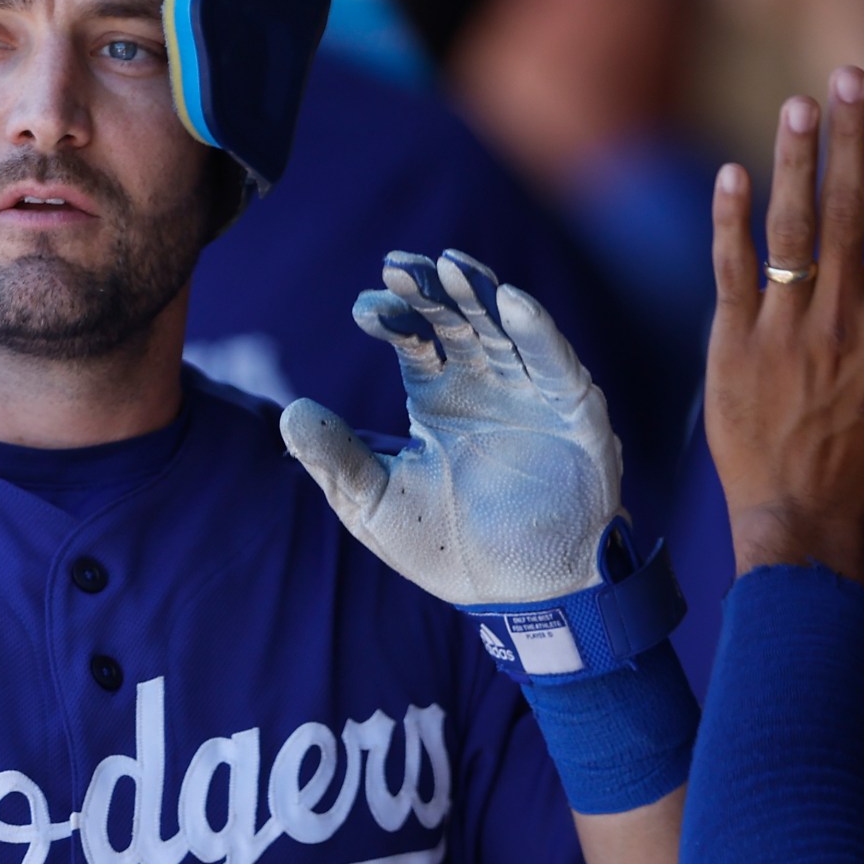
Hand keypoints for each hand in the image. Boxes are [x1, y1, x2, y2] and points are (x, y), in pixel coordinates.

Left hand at [281, 249, 623, 605]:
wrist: (520, 597)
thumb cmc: (447, 549)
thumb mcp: (376, 506)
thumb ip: (337, 461)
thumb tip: (289, 414)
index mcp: (438, 397)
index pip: (413, 338)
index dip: (392, 318)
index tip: (367, 309)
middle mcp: (485, 383)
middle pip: (457, 318)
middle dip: (430, 290)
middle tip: (399, 267)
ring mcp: (532, 393)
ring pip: (506, 328)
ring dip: (481, 295)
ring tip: (451, 266)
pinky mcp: (575, 413)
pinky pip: (556, 364)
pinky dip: (537, 332)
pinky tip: (511, 302)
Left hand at [704, 68, 863, 587]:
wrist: (806, 520)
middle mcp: (841, 315)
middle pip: (847, 208)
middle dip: (851, 136)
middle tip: (849, 74)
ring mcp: (783, 328)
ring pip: (790, 229)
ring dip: (794, 162)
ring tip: (799, 104)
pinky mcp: (733, 345)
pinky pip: (732, 272)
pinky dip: (731, 222)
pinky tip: (734, 174)